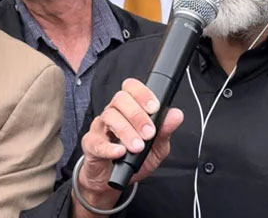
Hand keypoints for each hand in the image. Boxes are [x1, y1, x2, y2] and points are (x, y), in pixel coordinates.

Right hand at [72, 78, 183, 216]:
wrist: (112, 179)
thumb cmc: (134, 157)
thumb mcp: (156, 147)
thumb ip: (165, 131)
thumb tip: (176, 115)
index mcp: (129, 108)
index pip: (132, 88)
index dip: (143, 93)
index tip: (155, 107)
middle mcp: (114, 112)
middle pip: (120, 99)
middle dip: (137, 115)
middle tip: (149, 133)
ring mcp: (100, 127)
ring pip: (110, 117)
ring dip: (126, 131)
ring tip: (138, 146)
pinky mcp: (91, 144)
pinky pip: (96, 141)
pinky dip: (109, 147)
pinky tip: (120, 152)